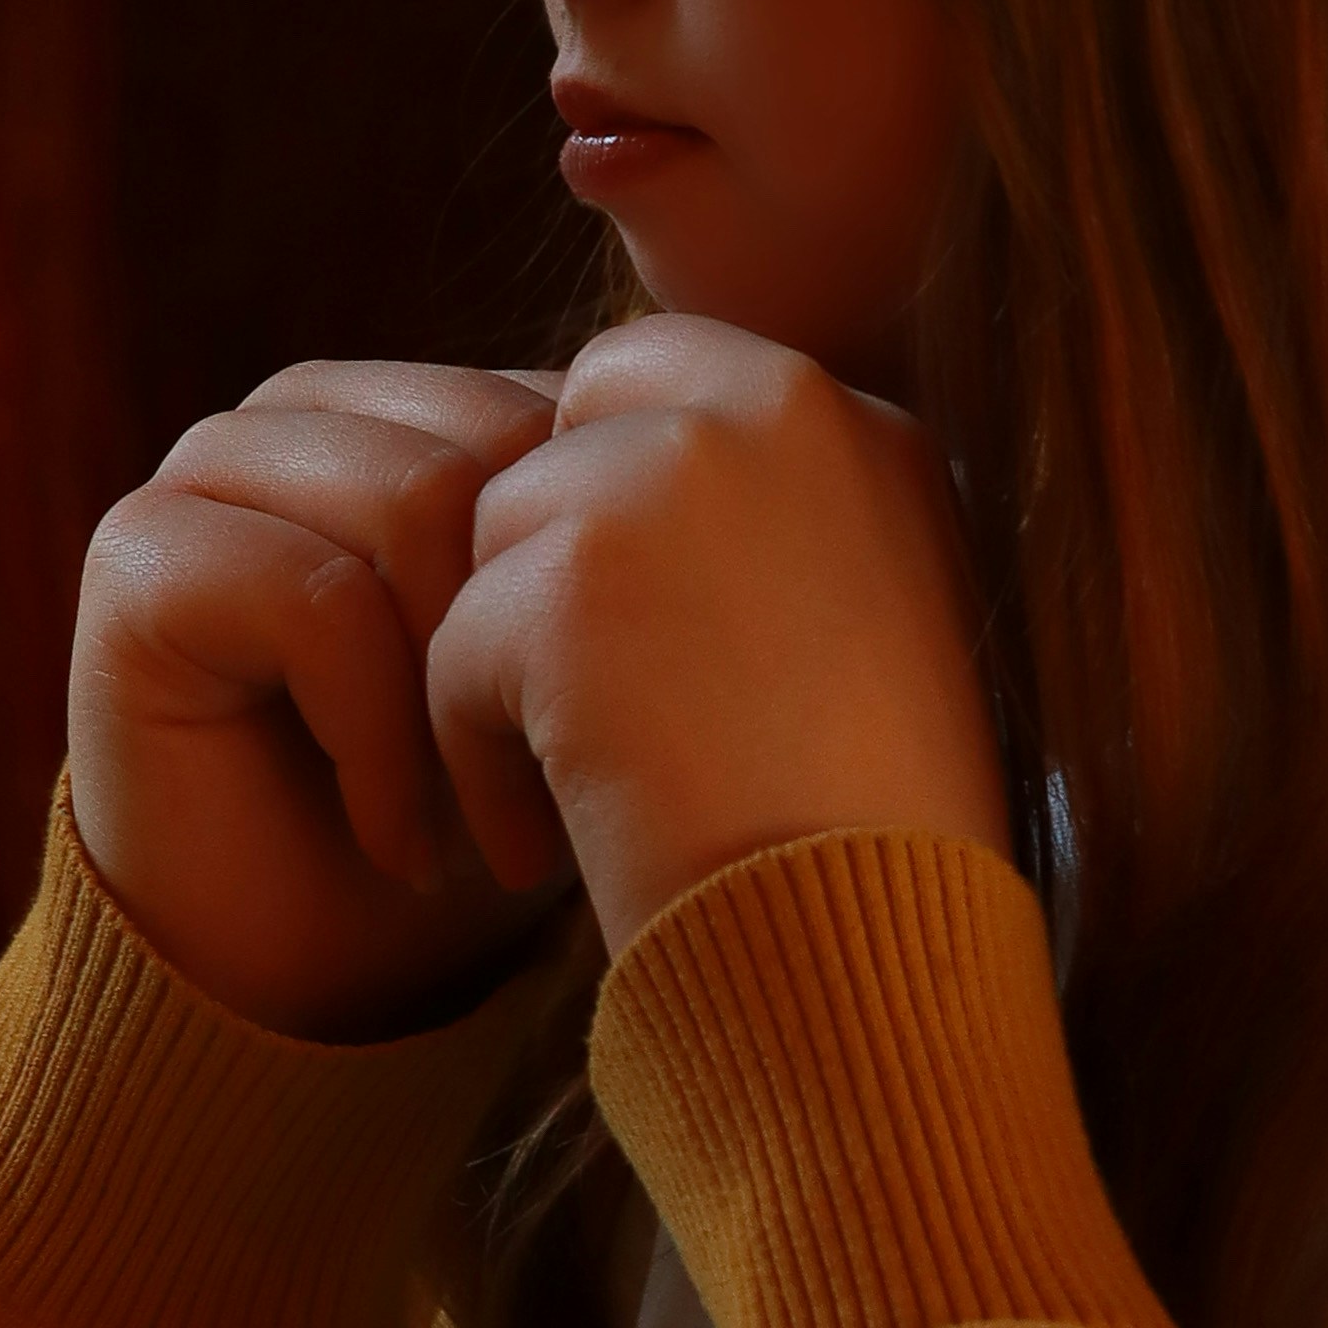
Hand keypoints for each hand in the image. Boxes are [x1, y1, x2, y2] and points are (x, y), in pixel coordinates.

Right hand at [67, 360, 578, 1036]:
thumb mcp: (576, 676)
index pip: (559, 405)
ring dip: (460, 699)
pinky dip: (380, 744)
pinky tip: (395, 843)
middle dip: (534, 634)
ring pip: (412, 505)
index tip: (628, 736)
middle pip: (492, 442)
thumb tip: (749, 467)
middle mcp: (302, 416)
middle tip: (543, 797)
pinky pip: (319, 601)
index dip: (609, 572)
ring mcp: (208, 474)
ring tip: (476, 831)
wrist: (308, 995)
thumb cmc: (470, 839)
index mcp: (413, 408)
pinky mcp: (139, 559)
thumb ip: (622, 548)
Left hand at [422, 319, 1010, 959]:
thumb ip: (768, 525)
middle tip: (571, 714)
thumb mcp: (872, 628)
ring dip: (505, 675)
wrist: (874, 950)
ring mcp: (673, 478)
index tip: (613, 636)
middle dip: (537, 573)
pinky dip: (475, 760)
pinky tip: (544, 851)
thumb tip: (609, 486)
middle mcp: (778, 413)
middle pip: (552, 445)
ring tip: (574, 805)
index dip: (598, 499)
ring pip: (490, 544)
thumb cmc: (878, 840)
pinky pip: (449, 649)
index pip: (654, 377)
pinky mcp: (572, 572)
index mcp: (861, 424)